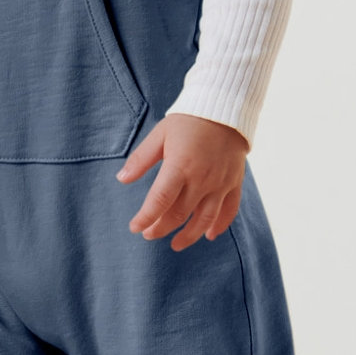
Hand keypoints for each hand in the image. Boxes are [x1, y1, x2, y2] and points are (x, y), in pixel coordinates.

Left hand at [116, 112, 249, 250]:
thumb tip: (121, 179)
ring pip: (205, 219)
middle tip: (148, 234)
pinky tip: (208, 235)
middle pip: (179, 214)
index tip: (134, 227)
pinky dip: (220, 226)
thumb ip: (141, 159)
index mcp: (180, 167)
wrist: (224, 110)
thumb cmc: (187, 122)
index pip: (159, 201)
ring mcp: (220, 183)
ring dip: (189, 235)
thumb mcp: (159, 135)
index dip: (145, 218)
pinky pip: (229, 210)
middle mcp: (201, 179)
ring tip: (176, 244)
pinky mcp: (234, 183)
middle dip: (161, 228)